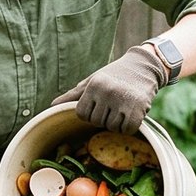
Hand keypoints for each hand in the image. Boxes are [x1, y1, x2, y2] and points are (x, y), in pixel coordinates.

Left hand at [52, 43, 166, 133]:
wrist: (145, 66)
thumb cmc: (114, 75)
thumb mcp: (92, 81)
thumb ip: (73, 96)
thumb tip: (50, 107)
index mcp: (94, 85)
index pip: (82, 114)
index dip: (91, 113)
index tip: (100, 104)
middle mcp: (108, 92)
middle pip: (96, 122)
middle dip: (104, 117)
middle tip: (114, 104)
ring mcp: (124, 101)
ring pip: (112, 128)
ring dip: (117, 122)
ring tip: (123, 106)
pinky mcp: (138, 109)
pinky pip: (127, 129)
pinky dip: (130, 125)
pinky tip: (132, 112)